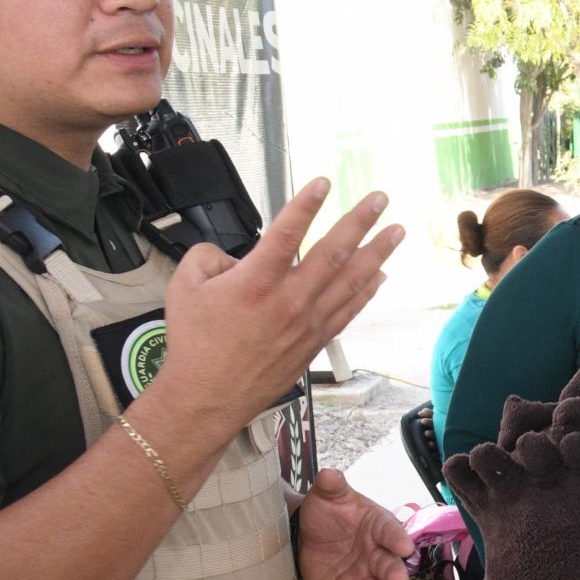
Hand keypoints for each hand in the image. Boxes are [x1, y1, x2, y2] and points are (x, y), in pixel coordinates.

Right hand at [158, 179, 402, 436]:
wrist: (208, 396)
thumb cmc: (196, 346)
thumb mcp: (184, 287)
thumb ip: (207, 256)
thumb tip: (232, 254)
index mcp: (255, 282)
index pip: (287, 233)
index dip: (307, 205)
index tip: (324, 182)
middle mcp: (288, 300)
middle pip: (333, 252)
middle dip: (359, 221)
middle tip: (379, 199)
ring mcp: (307, 322)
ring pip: (350, 280)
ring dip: (376, 253)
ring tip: (396, 231)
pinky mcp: (315, 341)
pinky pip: (348, 310)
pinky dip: (366, 290)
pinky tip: (380, 274)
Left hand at [296, 469, 413, 579]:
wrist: (306, 533)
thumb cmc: (327, 511)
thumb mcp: (328, 495)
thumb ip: (331, 486)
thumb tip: (329, 474)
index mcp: (378, 527)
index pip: (391, 532)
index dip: (397, 539)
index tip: (403, 547)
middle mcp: (376, 554)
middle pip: (389, 565)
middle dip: (393, 573)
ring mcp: (363, 576)